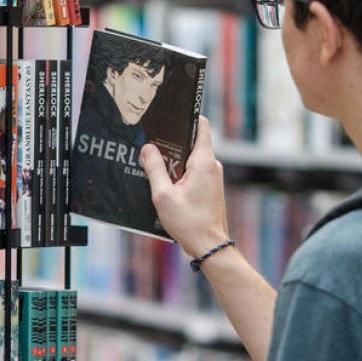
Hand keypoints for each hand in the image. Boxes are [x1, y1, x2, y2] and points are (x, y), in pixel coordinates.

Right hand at [141, 116, 229, 257]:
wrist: (210, 246)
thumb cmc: (190, 222)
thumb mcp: (163, 195)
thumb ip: (154, 169)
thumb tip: (148, 148)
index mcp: (204, 162)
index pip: (201, 126)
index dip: (187, 117)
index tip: (172, 114)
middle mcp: (212, 166)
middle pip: (192, 143)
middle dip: (173, 143)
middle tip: (152, 143)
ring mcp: (213, 177)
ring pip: (192, 159)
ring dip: (175, 162)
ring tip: (155, 165)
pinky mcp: (211, 188)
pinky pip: (195, 172)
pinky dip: (181, 173)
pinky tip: (166, 183)